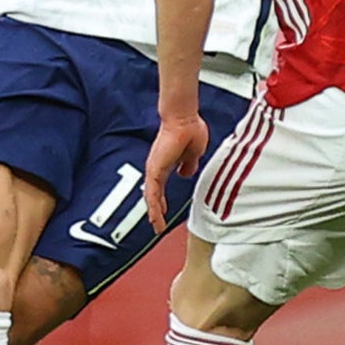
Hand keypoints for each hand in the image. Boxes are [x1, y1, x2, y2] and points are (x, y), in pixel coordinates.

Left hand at [143, 111, 210, 229]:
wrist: (184, 118)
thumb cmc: (190, 129)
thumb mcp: (193, 154)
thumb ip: (188, 165)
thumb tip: (185, 173)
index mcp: (166, 164)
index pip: (161, 188)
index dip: (161, 202)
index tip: (163, 213)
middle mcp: (157, 167)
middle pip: (154, 195)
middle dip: (156, 212)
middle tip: (158, 225)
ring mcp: (155, 168)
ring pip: (152, 197)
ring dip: (154, 213)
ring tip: (157, 227)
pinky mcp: (155, 168)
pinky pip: (153, 192)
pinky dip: (154, 206)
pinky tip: (156, 217)